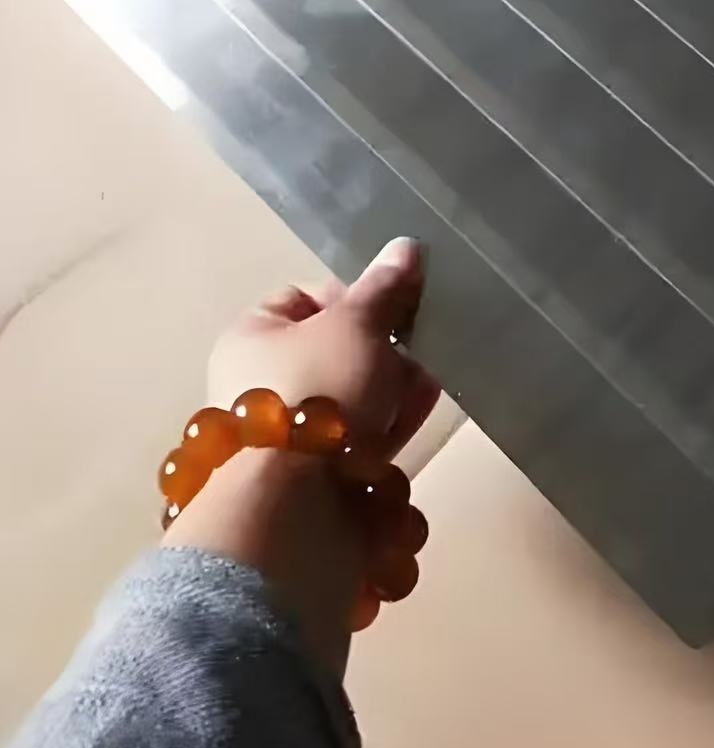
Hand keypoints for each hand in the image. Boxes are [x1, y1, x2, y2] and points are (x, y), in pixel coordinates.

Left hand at [207, 237, 440, 456]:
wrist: (294, 502)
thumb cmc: (317, 389)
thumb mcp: (358, 324)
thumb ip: (385, 289)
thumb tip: (407, 245)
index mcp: (250, 336)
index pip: (305, 297)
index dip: (354, 297)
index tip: (389, 312)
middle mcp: (256, 384)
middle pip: (334, 352)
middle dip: (383, 350)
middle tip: (419, 351)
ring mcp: (281, 435)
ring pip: (348, 400)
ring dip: (390, 390)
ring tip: (428, 388)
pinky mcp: (308, 478)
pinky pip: (353, 442)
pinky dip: (384, 430)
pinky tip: (416, 422)